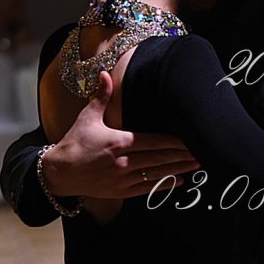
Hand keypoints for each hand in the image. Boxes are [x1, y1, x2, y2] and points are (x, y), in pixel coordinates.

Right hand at [42, 72, 198, 197]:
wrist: (59, 173)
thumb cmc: (75, 143)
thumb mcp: (88, 117)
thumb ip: (102, 96)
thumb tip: (105, 73)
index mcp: (119, 141)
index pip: (153, 141)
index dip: (175, 141)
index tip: (191, 139)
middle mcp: (124, 161)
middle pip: (160, 158)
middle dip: (183, 155)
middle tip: (204, 152)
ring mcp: (123, 178)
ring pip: (157, 173)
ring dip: (179, 169)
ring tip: (197, 165)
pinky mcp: (121, 191)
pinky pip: (147, 188)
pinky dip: (165, 184)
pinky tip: (180, 180)